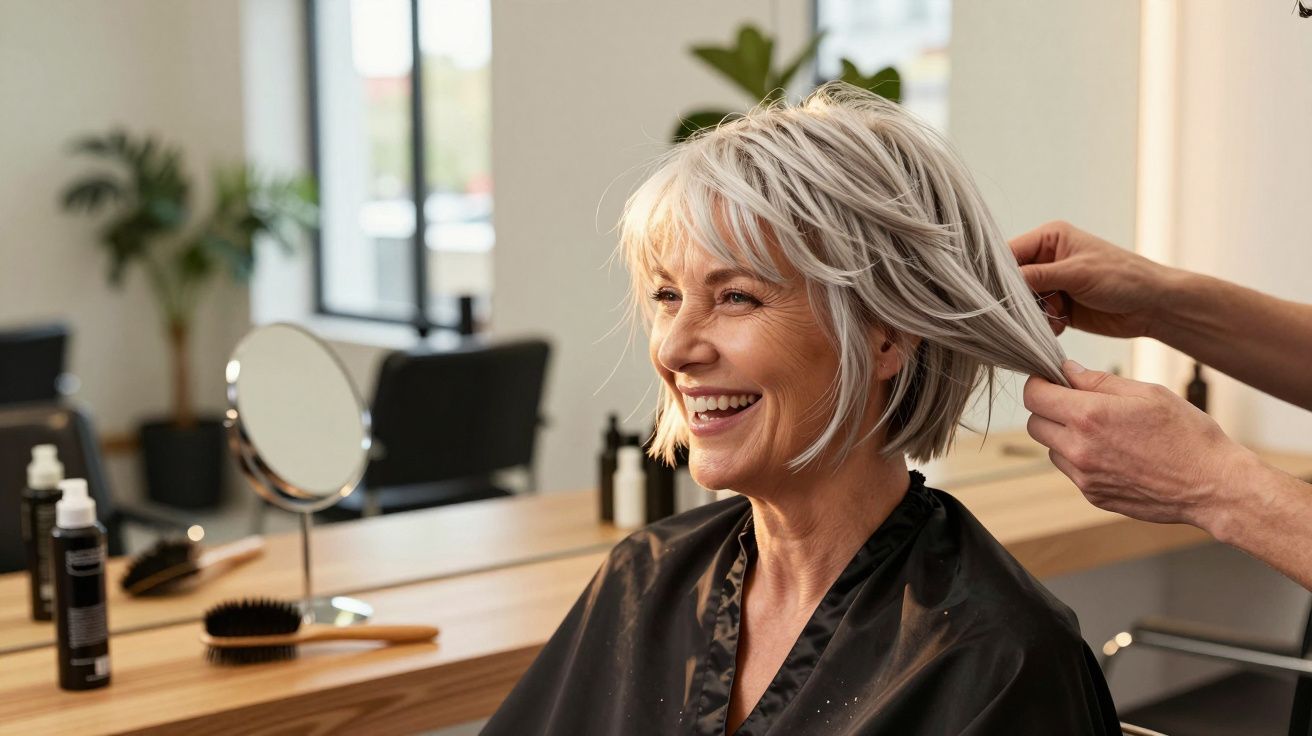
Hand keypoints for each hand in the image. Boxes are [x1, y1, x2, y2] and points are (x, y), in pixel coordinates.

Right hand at [1009, 221, 1173, 338]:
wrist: (1154, 306)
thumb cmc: (1123, 278)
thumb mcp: (1077, 273)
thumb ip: (1038, 276)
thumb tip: (1001, 284)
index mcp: (1050, 238)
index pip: (1009, 253)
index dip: (998, 273)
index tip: (992, 293)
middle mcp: (1047, 259)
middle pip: (1012, 280)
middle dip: (1018, 298)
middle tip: (1030, 309)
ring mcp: (1053, 283)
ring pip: (1023, 302)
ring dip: (1033, 314)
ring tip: (1055, 316)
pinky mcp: (1059, 306)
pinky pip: (1037, 317)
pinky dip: (1044, 324)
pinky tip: (1061, 324)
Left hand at [1023, 360, 1253, 531]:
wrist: (1213, 486)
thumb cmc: (1188, 436)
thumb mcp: (1148, 393)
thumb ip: (1100, 381)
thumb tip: (1068, 371)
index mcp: (1090, 417)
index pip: (1034, 395)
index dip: (1039, 383)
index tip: (1050, 380)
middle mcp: (1080, 449)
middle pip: (1035, 423)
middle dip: (1049, 408)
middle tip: (1076, 402)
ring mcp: (1084, 477)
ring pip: (1051, 448)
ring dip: (1064, 435)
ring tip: (1102, 430)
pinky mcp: (1093, 496)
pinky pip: (1070, 471)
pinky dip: (1080, 458)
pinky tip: (1113, 452)